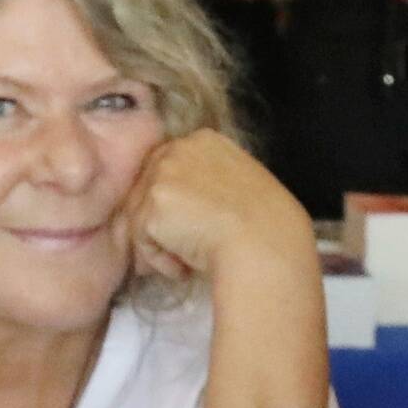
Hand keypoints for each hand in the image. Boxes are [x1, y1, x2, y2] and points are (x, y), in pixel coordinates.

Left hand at [118, 129, 315, 291]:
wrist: (265, 244)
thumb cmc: (263, 225)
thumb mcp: (240, 184)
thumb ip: (208, 181)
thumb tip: (185, 207)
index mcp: (204, 140)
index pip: (169, 170)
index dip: (177, 204)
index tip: (196, 227)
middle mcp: (178, 149)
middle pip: (147, 191)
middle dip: (163, 224)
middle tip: (188, 249)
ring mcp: (162, 176)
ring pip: (142, 217)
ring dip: (163, 245)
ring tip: (190, 262)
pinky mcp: (152, 207)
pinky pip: (142, 241)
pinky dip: (161, 261)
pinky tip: (186, 267)